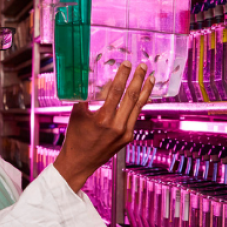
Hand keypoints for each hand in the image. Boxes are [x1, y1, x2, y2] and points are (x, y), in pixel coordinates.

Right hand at [53, 61, 153, 192]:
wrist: (79, 162)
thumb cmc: (75, 137)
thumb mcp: (77, 115)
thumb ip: (87, 98)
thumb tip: (97, 82)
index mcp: (103, 119)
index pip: (116, 92)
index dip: (123, 76)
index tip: (127, 64)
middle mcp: (117, 126)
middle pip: (131, 97)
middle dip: (138, 79)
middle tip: (143, 66)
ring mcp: (125, 133)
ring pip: (138, 107)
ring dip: (145, 91)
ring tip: (151, 78)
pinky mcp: (128, 138)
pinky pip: (135, 117)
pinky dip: (139, 104)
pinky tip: (142, 96)